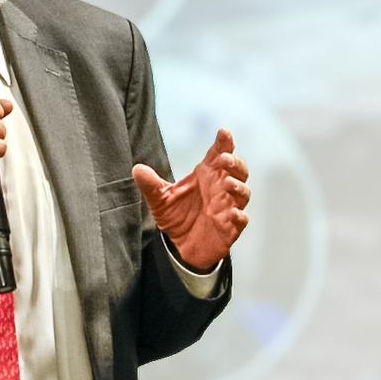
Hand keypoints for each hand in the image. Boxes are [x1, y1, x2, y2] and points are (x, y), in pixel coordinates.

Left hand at [132, 128, 249, 272]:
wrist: (180, 247)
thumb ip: (151, 185)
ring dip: (238, 186)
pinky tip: (232, 213)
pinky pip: (240, 219)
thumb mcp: (160, 200)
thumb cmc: (176, 217)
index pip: (219, 154)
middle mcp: (220, 188)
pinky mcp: (230, 227)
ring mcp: (228, 207)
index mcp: (206, 175)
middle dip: (235, 162)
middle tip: (225, 159)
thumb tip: (137, 169)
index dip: (224, 143)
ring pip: (243, 192)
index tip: (223, 133)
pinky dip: (239, 215)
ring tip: (227, 183)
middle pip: (238, 170)